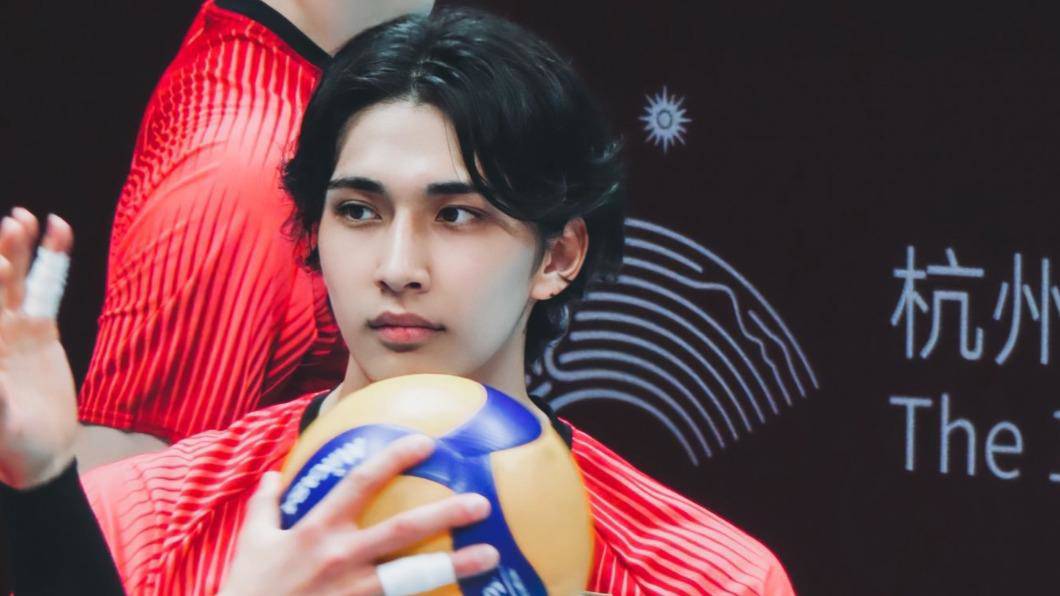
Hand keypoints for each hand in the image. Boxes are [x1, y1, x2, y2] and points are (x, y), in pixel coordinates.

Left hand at [0, 208, 76, 489]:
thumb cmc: (11, 446)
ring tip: (23, 218)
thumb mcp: (1, 420)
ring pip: (16, 279)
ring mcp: (15, 327)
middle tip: (10, 225)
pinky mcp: (40, 330)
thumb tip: (1, 366)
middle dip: (0, 254)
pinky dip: (53, 262)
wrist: (41, 456)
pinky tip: (58, 232)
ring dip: (20, 249)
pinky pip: (48, 289)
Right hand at [219, 434, 499, 595]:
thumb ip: (264, 507)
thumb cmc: (248, 591)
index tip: (426, 443)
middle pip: (402, 530)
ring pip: (413, 576)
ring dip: (456, 565)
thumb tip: (272, 475)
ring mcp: (353, 592)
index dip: (393, 458)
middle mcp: (341, 557)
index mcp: (317, 530)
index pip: (360, 483)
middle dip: (445, 513)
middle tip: (481, 502)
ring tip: (492, 555)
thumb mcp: (251, 544)